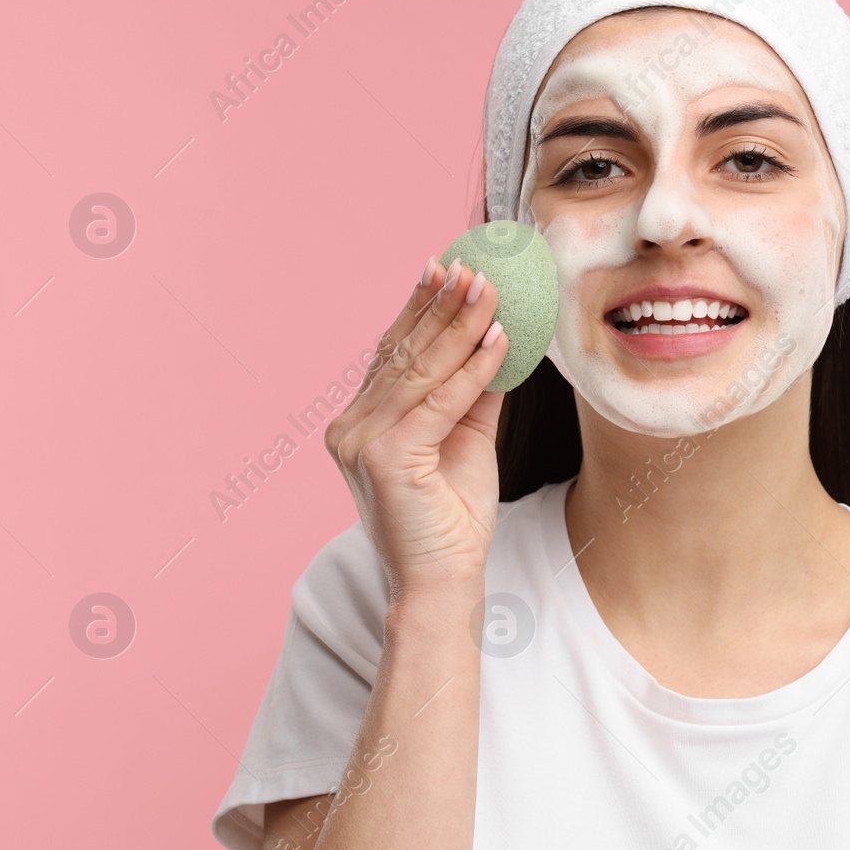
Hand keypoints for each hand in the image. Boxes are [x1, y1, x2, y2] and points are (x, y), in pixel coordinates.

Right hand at [324, 256, 509, 601]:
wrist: (442, 582)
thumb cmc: (451, 519)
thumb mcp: (465, 440)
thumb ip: (472, 393)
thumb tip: (496, 339)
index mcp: (360, 421)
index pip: (392, 352)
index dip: (419, 308)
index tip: (446, 267)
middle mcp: (350, 427)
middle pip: (402, 352)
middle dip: (440, 306)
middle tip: (472, 266)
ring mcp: (361, 442)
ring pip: (419, 370)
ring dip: (458, 325)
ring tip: (488, 290)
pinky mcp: (384, 458)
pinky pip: (438, 402)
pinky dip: (472, 369)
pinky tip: (498, 340)